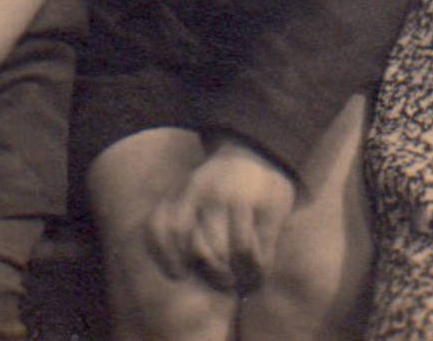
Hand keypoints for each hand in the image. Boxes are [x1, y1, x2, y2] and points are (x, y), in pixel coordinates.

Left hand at [142, 138, 296, 293]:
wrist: (261, 152)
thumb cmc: (221, 184)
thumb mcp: (193, 190)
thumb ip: (179, 218)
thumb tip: (176, 269)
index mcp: (187, 192)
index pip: (164, 227)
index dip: (166, 257)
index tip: (179, 275)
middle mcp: (209, 195)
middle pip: (198, 248)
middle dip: (211, 274)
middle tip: (222, 281)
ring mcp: (238, 200)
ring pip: (227, 252)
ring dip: (234, 276)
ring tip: (239, 281)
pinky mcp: (268, 209)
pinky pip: (257, 252)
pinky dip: (256, 273)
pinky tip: (256, 274)